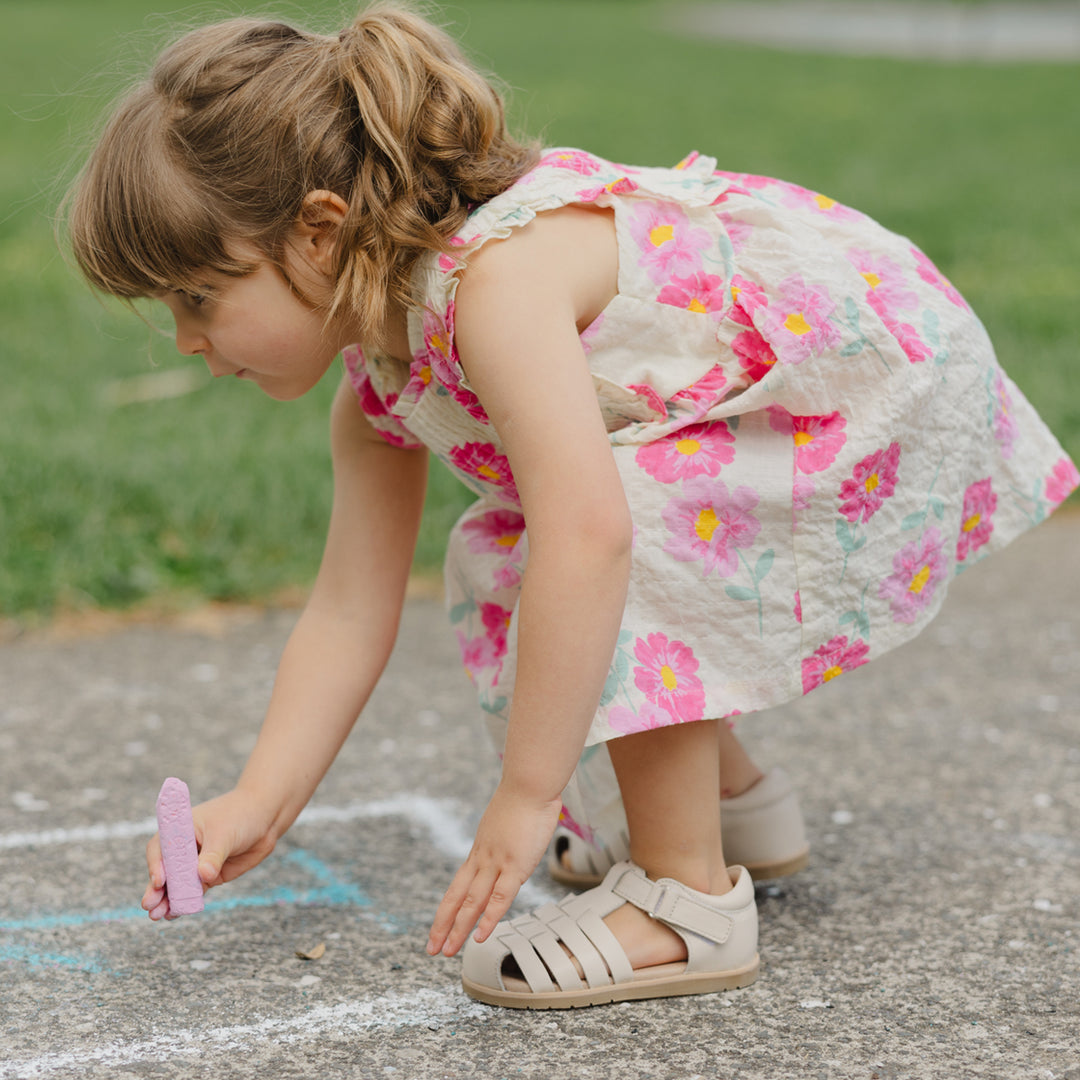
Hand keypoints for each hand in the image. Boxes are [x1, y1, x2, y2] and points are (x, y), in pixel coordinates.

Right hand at [141, 788, 276, 919]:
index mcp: (182, 828)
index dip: (156, 864)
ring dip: (167, 900)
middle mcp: (185, 847)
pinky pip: (193, 891)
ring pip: (177, 884)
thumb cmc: (241, 815)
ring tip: (157, 916)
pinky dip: (185, 902)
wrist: (266, 817)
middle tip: (149, 906)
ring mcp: (196, 862)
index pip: (161, 847)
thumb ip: (213, 856)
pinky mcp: (209, 875)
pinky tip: (174, 914)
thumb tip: (203, 876)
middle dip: (155, 889)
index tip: (160, 881)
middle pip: (165, 869)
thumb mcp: (225, 834)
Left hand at [426, 782, 561, 957]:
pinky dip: (489, 919)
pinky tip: (480, 937)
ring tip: (447, 951)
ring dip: (458, 928)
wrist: (530, 782)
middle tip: (431, 948)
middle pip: (457, 897)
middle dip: (443, 925)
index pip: (459, 885)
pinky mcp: (515, 864)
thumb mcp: (510, 820)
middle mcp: (482, 858)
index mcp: (481, 849)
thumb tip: (516, 841)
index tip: (439, 927)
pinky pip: (500, 897)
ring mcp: (497, 862)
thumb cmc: (526, 796)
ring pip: (472, 902)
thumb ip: (509, 836)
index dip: (448, 908)